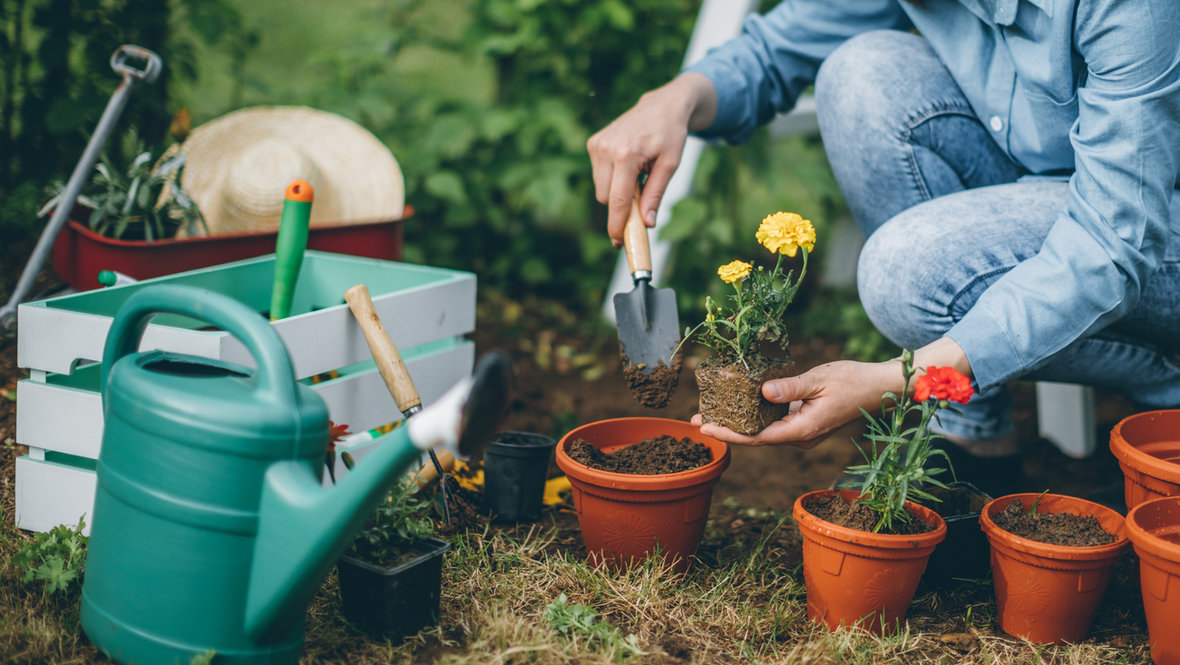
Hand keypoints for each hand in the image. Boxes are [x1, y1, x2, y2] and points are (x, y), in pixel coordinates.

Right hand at [587, 73, 716, 246]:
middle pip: (606, 198)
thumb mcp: (670, 165)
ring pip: (601, 188)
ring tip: (638, 174)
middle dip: (621, 206)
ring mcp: (597, 144)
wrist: (662, 106)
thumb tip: (647, 223)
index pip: (617, 200)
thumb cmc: (670, 135)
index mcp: (626, 155)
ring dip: (617, 191)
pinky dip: (613, 178)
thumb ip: (656, 194)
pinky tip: (629, 165)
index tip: (618, 242)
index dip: (616, 225)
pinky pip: (599, 175)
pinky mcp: (593, 143)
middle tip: (641, 201)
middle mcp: (606, 149)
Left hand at [692, 359, 904, 447]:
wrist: (881, 387)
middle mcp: (800, 436)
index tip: (705, 428)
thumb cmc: (854, 382)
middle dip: (726, 429)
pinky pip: (775, 422)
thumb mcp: (820, 380)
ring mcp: (803, 431)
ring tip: (711, 411)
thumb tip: (763, 391)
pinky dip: (755, 414)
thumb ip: (791, 387)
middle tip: (697, 418)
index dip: (729, 434)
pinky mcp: (805, 422)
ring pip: (764, 430)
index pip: (757, 437)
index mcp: (802, 430)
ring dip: (739, 422)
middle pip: (756, 437)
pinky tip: (740, 402)